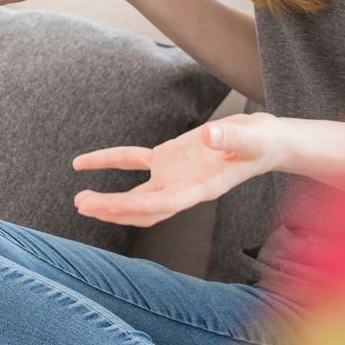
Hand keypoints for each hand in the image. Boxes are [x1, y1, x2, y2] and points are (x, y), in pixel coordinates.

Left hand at [71, 112, 281, 227]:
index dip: (133, 206)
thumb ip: (231, 136)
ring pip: (135, 194)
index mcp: (202, 189)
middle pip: (143, 207)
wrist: (264, 140)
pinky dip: (108, 161)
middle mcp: (183, 188)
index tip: (106, 206)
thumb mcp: (252, 136)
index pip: (163, 204)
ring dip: (109, 199)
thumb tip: (210, 135)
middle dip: (113, 209)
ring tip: (80, 200)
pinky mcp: (167, 159)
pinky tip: (83, 163)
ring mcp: (173, 176)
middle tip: (82, 206)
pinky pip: (132, 161)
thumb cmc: (261, 141)